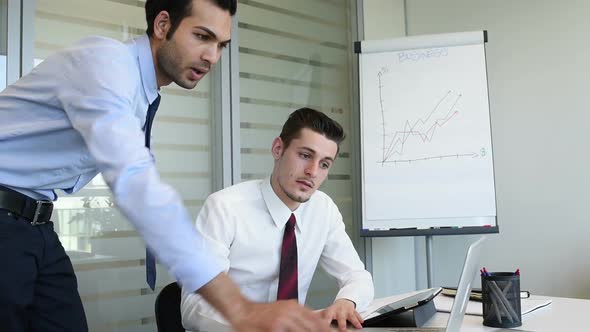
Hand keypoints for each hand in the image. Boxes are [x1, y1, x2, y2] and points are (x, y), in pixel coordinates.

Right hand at [198, 273, 328, 331]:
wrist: (242, 310)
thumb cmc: (261, 313)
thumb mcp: (283, 309)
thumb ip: (297, 316)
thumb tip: (316, 324)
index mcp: (294, 307)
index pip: (316, 320)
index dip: (326, 329)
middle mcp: (290, 311)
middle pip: (313, 327)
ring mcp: (282, 320)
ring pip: (304, 331)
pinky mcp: (274, 328)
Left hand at [318, 299, 363, 330]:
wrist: (344, 301)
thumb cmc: (334, 310)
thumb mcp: (326, 312)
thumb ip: (319, 316)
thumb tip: (310, 319)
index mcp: (331, 312)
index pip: (327, 318)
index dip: (326, 322)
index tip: (325, 326)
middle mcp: (340, 311)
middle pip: (341, 318)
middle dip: (342, 324)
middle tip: (343, 330)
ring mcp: (347, 311)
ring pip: (351, 316)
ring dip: (355, 322)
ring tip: (357, 327)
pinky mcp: (354, 311)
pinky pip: (358, 315)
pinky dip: (360, 319)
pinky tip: (361, 323)